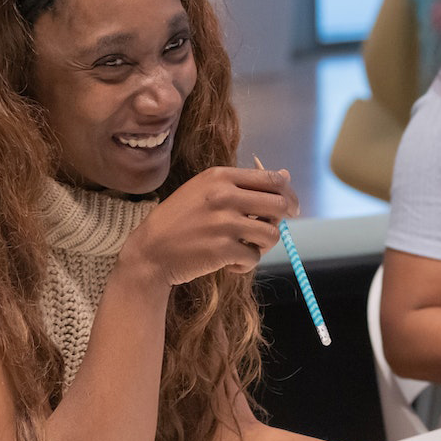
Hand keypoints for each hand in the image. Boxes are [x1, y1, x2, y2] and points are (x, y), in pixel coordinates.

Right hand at [120, 165, 299, 287]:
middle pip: (279, 205)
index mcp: (219, 177)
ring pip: (271, 234)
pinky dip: (245, 264)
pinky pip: (254, 257)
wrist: (150, 252)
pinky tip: (229, 263)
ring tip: (245, 248)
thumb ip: (242, 185)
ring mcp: (225, 223)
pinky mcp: (224, 250)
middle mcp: (224, 196)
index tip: (289, 207)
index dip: (287, 194)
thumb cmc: (177, 222)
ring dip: (262, 245)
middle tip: (270, 231)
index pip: (272, 179)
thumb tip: (285, 176)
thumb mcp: (204, 192)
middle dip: (282, 220)